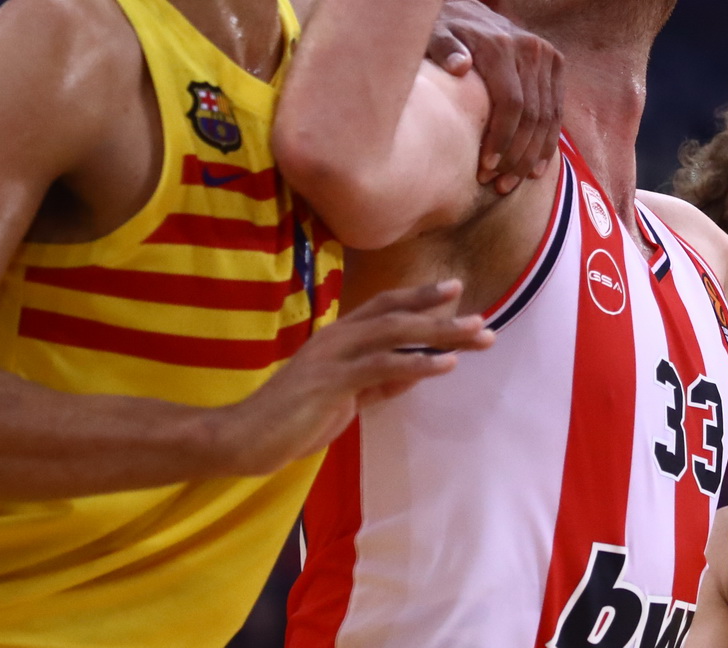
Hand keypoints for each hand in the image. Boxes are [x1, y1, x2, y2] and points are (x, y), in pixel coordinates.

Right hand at [219, 281, 492, 475]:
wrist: (244, 438)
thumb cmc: (291, 420)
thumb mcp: (343, 398)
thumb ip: (375, 383)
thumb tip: (412, 373)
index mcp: (337, 337)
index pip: (384, 306)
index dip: (419, 296)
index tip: (454, 289)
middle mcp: (336, 337)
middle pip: (397, 314)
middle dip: (442, 315)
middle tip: (483, 319)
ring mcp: (333, 356)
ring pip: (395, 334)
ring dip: (440, 333)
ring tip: (477, 335)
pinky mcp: (331, 381)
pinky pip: (382, 367)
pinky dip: (417, 363)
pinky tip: (445, 363)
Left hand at [428, 0, 565, 192]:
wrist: (466, 13)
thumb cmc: (441, 32)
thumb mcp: (433, 34)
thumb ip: (443, 48)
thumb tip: (459, 66)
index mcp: (502, 45)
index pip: (511, 103)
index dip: (501, 139)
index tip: (485, 168)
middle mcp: (531, 48)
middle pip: (532, 115)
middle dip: (516, 155)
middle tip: (497, 184)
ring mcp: (547, 56)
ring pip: (548, 117)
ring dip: (532, 155)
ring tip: (511, 183)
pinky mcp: (555, 64)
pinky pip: (556, 111)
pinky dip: (547, 142)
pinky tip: (534, 169)